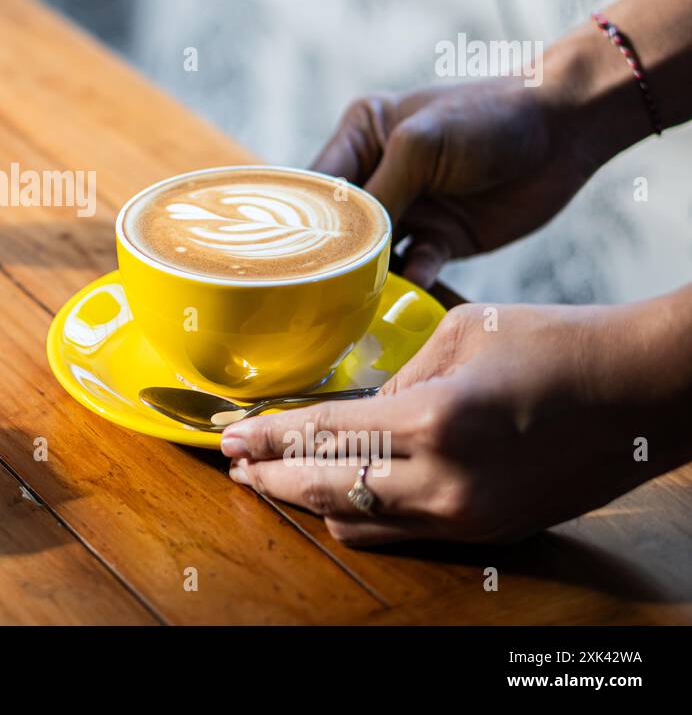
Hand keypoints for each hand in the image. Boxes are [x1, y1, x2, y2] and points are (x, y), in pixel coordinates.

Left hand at [219, 296, 691, 545]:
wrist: (643, 390)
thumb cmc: (555, 343)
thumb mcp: (459, 336)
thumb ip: (396, 380)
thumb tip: (358, 413)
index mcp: (433, 419)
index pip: (322, 436)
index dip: (266, 437)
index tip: (227, 435)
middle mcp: (444, 481)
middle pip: (326, 491)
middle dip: (271, 477)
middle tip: (235, 463)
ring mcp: (468, 516)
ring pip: (360, 522)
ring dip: (311, 501)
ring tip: (275, 478)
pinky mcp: (489, 532)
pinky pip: (402, 534)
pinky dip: (362, 514)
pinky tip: (338, 494)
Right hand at [311, 69, 603, 287]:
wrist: (567, 130)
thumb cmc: (487, 117)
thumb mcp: (421, 144)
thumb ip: (380, 193)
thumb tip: (345, 245)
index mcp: (360, 136)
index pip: (316, 184)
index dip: (301, 218)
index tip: (291, 254)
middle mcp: (378, 174)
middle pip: (340, 225)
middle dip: (333, 253)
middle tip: (318, 286)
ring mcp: (410, 209)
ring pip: (373, 253)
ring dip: (368, 274)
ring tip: (356, 299)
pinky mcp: (442, 238)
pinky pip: (415, 268)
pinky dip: (410, 283)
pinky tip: (409, 291)